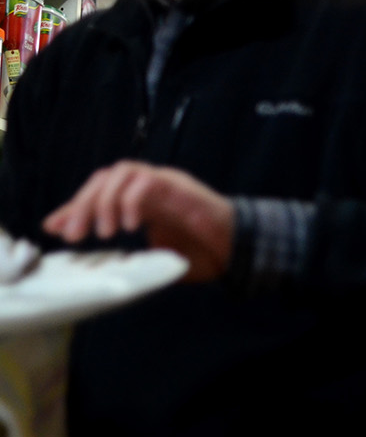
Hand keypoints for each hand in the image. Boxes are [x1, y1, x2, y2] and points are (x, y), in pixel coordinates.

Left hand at [42, 160, 234, 281]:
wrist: (240, 247)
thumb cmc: (202, 251)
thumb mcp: (155, 254)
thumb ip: (129, 251)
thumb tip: (103, 263)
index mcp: (142, 199)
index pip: (100, 190)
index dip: (74, 207)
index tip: (54, 228)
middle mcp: (150, 185)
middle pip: (105, 177)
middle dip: (83, 205)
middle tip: (75, 235)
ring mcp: (166, 182)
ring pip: (122, 172)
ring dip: (106, 201)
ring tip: (106, 232)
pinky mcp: (180, 187)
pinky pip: (148, 181)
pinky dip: (132, 200)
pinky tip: (131, 225)